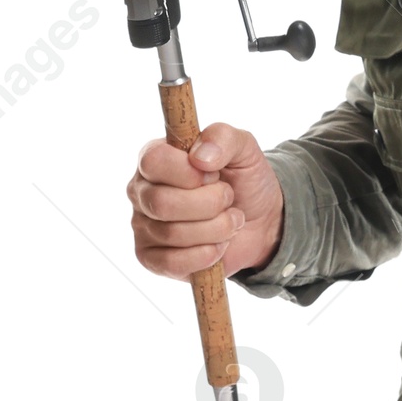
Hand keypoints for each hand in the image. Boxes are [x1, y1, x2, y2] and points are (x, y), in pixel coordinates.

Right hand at [127, 122, 284, 280]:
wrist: (259, 220)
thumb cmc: (242, 179)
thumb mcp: (243, 147)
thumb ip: (222, 137)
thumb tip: (200, 157)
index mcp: (155, 157)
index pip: (154, 161)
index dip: (188, 172)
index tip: (214, 174)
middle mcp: (142, 191)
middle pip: (162, 203)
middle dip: (209, 203)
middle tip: (227, 197)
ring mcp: (143, 227)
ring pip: (173, 234)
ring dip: (216, 228)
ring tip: (230, 220)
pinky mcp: (151, 260)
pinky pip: (172, 263)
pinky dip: (206, 254)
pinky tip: (218, 245)